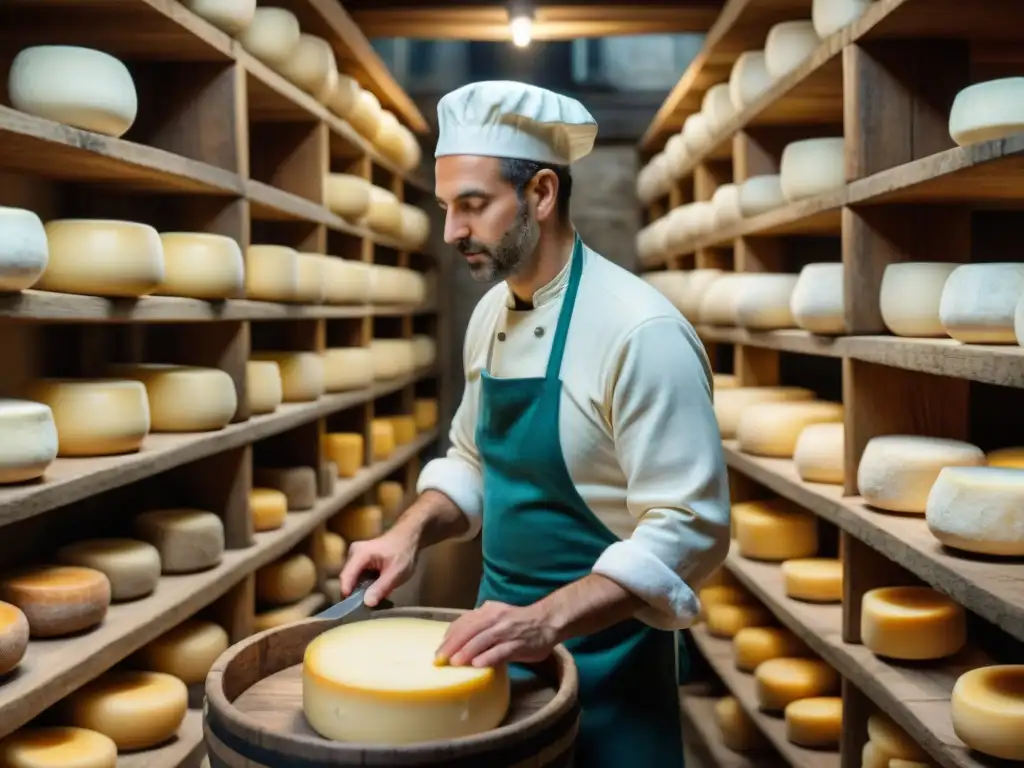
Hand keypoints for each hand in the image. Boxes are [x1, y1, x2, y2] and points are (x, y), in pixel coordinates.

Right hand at [338, 528, 417, 606]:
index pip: (346, 577)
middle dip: (355, 596)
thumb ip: (382, 587)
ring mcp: (354, 558)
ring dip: (361, 592)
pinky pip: (357, 579)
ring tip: (373, 601)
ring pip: (352, 582)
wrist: (409, 538)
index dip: (347, 595)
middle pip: (348, 581)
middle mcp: (353, 554)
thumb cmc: (404, 552)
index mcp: (360, 554)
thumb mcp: (397, 572)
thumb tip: (367, 603)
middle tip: (366, 610)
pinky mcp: (358, 563)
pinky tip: (375, 592)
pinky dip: (364, 587)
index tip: (351, 611)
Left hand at [435, 601, 559, 667]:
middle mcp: (495, 619)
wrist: (547, 621)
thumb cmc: (518, 622)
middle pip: (469, 631)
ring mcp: (507, 631)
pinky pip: (501, 651)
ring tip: (454, 662)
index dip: (449, 636)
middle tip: (439, 660)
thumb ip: (479, 624)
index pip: (463, 622)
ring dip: (466, 651)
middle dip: (452, 645)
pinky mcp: (518, 644)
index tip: (438, 650)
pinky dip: (488, 657)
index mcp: (488, 611)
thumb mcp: (496, 616)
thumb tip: (457, 638)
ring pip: (482, 640)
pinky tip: (478, 665)